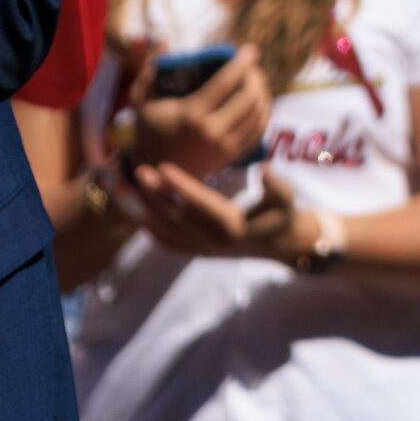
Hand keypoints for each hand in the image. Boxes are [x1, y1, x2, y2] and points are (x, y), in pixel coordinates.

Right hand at [127, 44, 273, 178]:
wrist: (156, 169)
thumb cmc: (149, 129)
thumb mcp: (142, 99)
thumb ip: (150, 68)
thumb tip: (162, 39)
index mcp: (191, 114)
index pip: (226, 82)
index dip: (242, 63)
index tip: (251, 49)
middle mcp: (212, 131)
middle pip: (250, 97)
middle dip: (256, 77)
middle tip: (252, 68)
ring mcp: (225, 146)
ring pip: (259, 113)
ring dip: (263, 93)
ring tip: (256, 82)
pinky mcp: (233, 155)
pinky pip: (259, 130)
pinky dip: (264, 113)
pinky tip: (259, 102)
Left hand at [132, 162, 314, 262]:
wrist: (284, 246)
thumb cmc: (284, 216)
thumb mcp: (287, 199)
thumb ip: (276, 186)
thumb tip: (264, 169)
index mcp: (233, 227)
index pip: (200, 203)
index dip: (180, 185)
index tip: (162, 167)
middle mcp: (213, 242)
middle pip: (176, 217)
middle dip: (155, 195)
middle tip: (139, 172)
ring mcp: (204, 250)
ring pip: (167, 231)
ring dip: (147, 210)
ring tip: (132, 189)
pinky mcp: (199, 254)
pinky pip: (169, 243)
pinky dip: (152, 229)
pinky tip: (141, 213)